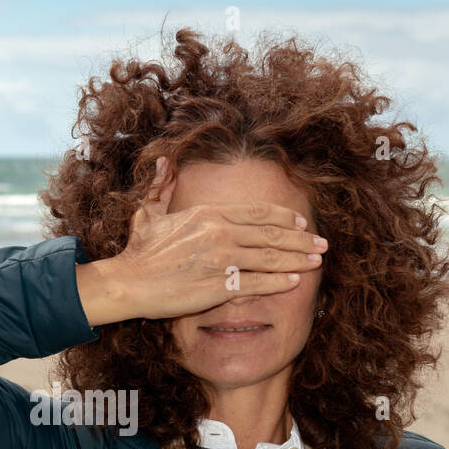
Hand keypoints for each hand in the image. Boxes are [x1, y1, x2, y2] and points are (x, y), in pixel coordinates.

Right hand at [76, 157, 326, 326]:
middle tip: (321, 244)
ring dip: (297, 259)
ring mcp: (221, 260)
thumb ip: (161, 187)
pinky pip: (257, 284)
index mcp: (208, 214)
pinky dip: (278, 282)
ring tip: (316, 261)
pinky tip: (294, 281)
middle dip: (300, 239)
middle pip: (270, 234)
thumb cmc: (138, 252)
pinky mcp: (218, 286)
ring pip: (269, 258)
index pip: (256, 212)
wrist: (127, 282)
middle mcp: (219, 233)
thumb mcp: (149, 213)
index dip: (283, 217)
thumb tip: (161, 162)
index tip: (301, 222)